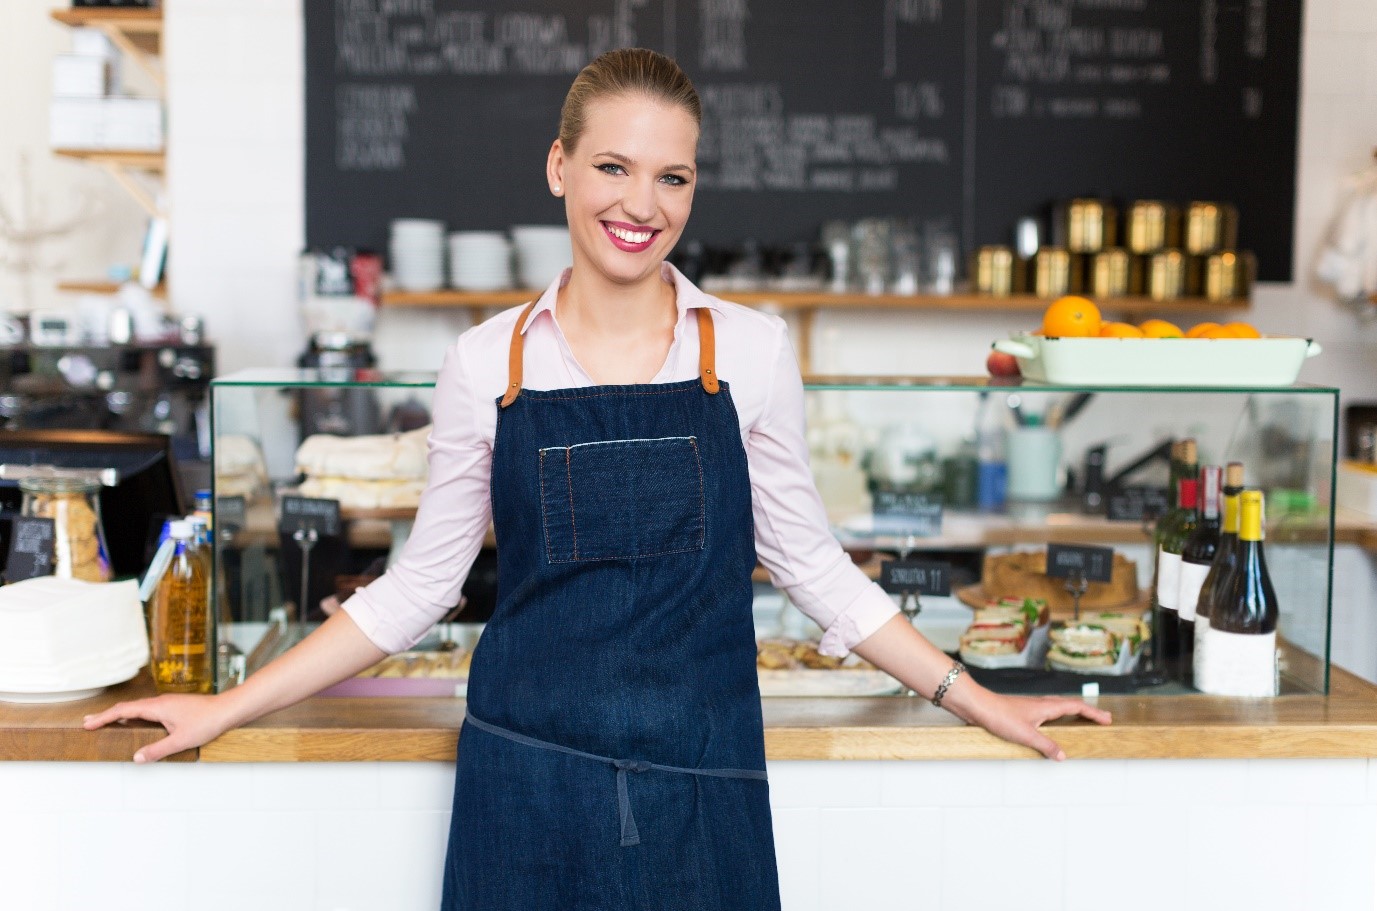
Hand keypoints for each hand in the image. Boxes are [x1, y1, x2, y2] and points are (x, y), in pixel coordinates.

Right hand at [83, 693, 233, 762]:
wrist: (228, 709)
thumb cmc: (208, 722)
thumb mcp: (180, 740)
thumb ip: (157, 750)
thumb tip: (136, 758)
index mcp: (157, 707)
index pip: (123, 711)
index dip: (104, 717)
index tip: (88, 724)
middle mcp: (160, 702)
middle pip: (127, 707)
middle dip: (107, 715)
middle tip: (89, 722)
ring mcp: (168, 703)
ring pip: (138, 707)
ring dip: (120, 714)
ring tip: (107, 721)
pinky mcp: (175, 706)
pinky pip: (148, 709)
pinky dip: (134, 714)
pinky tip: (135, 721)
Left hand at [967, 691, 1111, 760]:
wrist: (977, 705)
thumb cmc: (999, 716)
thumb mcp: (1026, 735)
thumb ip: (1046, 745)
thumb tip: (1063, 756)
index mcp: (1047, 706)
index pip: (1077, 707)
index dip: (1093, 713)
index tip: (1107, 719)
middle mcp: (1041, 704)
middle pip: (1070, 705)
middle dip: (1087, 712)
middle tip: (1102, 719)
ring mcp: (1032, 707)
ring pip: (1058, 707)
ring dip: (1073, 713)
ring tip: (1082, 720)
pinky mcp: (1022, 711)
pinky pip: (1047, 712)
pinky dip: (1058, 717)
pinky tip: (1052, 725)